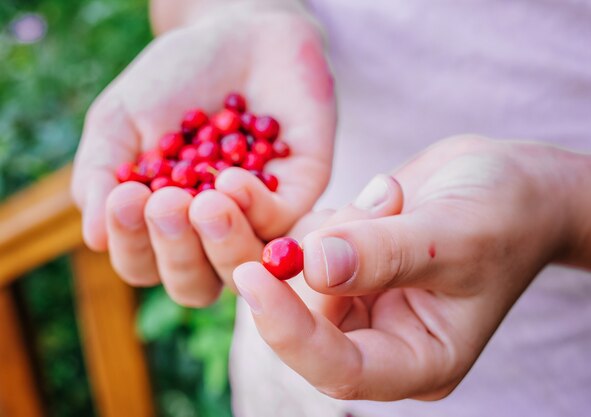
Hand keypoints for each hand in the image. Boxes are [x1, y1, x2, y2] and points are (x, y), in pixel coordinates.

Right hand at [71, 5, 335, 305]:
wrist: (241, 34)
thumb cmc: (176, 78)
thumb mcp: (122, 119)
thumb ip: (102, 173)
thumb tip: (93, 239)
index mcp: (163, 224)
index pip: (143, 263)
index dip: (132, 244)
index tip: (126, 197)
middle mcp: (211, 234)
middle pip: (194, 284)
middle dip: (175, 250)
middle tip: (164, 202)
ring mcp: (257, 220)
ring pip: (242, 268)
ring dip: (219, 242)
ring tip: (201, 201)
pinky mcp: (298, 196)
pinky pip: (281, 225)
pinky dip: (255, 207)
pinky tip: (233, 178)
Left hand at [232, 136, 570, 399]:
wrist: (509, 184)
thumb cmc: (504, 215)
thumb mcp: (456, 235)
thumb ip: (387, 254)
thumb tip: (315, 267)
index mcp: (414, 360)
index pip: (340, 369)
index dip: (293, 332)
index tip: (255, 278)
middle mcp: (375, 336)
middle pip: (297, 321)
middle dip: (255, 269)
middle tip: (210, 211)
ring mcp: (352, 297)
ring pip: (282, 281)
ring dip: (248, 236)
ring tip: (221, 188)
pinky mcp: (337, 259)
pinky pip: (288, 246)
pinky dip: (265, 215)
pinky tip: (238, 182)